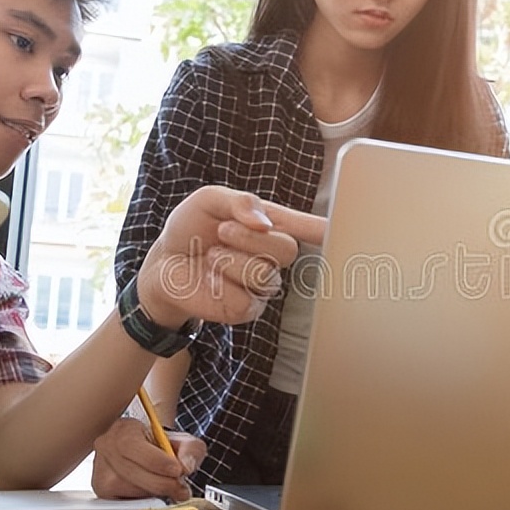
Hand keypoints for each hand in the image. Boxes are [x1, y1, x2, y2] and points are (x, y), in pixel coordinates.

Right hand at [91, 418, 204, 501]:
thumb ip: (191, 451)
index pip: (131, 445)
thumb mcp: (184, 442)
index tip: (177, 470)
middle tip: (180, 488)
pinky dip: (140, 499)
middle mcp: (106, 446)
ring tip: (168, 489)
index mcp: (123, 429)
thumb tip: (186, 467)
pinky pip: (119, 499)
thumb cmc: (163, 446)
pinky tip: (152, 493)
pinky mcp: (101, 488)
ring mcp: (100, 468)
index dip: (156, 461)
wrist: (150, 452)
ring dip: (150, 492)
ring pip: (123, 487)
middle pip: (128, 471)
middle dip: (159, 483)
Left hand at [137, 185, 326, 326]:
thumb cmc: (189, 229)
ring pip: (265, 275)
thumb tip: (264, 221)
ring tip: (212, 256)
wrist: (162, 263)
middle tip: (222, 232)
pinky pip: (245, 298)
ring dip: (231, 261)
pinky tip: (211, 280)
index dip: (329, 231)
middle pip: (288, 250)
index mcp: (271, 226)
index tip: (346, 230)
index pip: (308, 229)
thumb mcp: (208, 200)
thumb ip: (239, 201)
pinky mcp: (247, 308)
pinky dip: (221, 284)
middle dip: (251, 238)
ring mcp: (262, 284)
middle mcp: (272, 256)